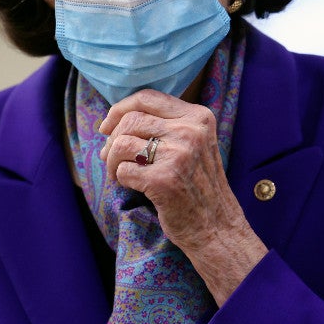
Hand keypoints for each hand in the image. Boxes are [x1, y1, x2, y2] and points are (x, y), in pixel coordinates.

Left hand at [97, 89, 265, 303]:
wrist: (216, 227)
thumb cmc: (197, 185)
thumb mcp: (192, 144)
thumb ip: (163, 125)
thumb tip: (111, 121)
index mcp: (198, 117)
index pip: (147, 97)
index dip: (120, 108)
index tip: (107, 126)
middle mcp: (191, 131)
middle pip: (130, 120)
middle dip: (111, 140)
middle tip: (110, 158)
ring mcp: (179, 155)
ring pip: (121, 143)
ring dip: (111, 160)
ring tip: (117, 173)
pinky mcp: (164, 180)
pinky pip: (122, 170)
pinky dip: (119, 179)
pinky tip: (131, 186)